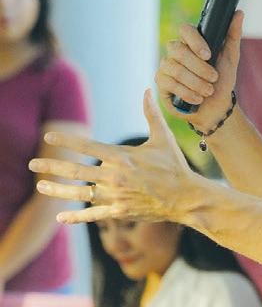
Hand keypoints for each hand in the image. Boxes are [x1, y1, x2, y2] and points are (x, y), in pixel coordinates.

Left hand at [28, 90, 209, 225]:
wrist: (185, 197)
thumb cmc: (174, 165)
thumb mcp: (163, 137)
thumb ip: (151, 113)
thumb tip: (148, 88)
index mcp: (122, 157)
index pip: (87, 146)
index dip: (66, 141)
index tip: (48, 137)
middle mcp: (114, 177)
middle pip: (76, 170)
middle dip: (51, 166)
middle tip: (32, 162)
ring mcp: (115, 196)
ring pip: (79, 193)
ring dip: (57, 190)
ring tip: (39, 186)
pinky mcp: (119, 212)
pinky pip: (92, 215)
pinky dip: (75, 216)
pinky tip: (60, 217)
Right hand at [156, 11, 242, 127]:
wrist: (216, 107)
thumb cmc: (223, 80)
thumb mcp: (231, 58)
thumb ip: (233, 35)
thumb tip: (238, 12)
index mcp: (191, 41)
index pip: (185, 30)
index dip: (195, 41)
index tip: (208, 55)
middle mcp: (175, 51)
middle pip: (178, 50)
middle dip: (199, 67)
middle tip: (214, 78)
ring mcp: (166, 66)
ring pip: (175, 69)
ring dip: (195, 82)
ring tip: (208, 91)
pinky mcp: (161, 82)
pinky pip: (169, 83)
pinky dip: (187, 92)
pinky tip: (197, 98)